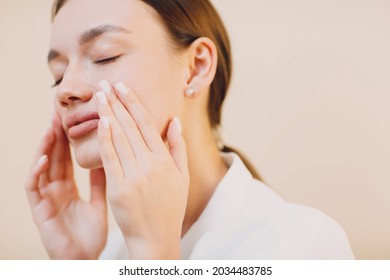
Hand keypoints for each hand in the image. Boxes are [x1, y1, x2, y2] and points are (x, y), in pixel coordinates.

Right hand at [25, 115, 106, 258]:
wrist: (85, 260)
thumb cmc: (91, 234)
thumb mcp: (99, 201)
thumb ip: (100, 181)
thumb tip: (108, 158)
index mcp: (69, 188)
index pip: (68, 158)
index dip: (70, 140)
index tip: (76, 120)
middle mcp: (55, 190)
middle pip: (54, 158)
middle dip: (56, 137)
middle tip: (60, 115)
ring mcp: (46, 199)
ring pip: (41, 168)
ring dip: (45, 148)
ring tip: (51, 128)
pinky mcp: (39, 211)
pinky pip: (34, 188)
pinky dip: (37, 172)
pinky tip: (44, 158)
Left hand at [95, 82, 188, 258]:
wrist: (156, 238)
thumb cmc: (170, 207)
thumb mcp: (182, 177)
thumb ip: (178, 147)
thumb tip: (175, 121)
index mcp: (164, 160)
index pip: (147, 124)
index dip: (133, 103)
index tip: (123, 87)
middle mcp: (150, 164)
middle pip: (130, 126)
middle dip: (116, 102)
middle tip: (105, 84)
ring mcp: (134, 176)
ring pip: (119, 138)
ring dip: (108, 114)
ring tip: (98, 96)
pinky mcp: (119, 188)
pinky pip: (110, 158)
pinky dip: (104, 138)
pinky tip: (99, 122)